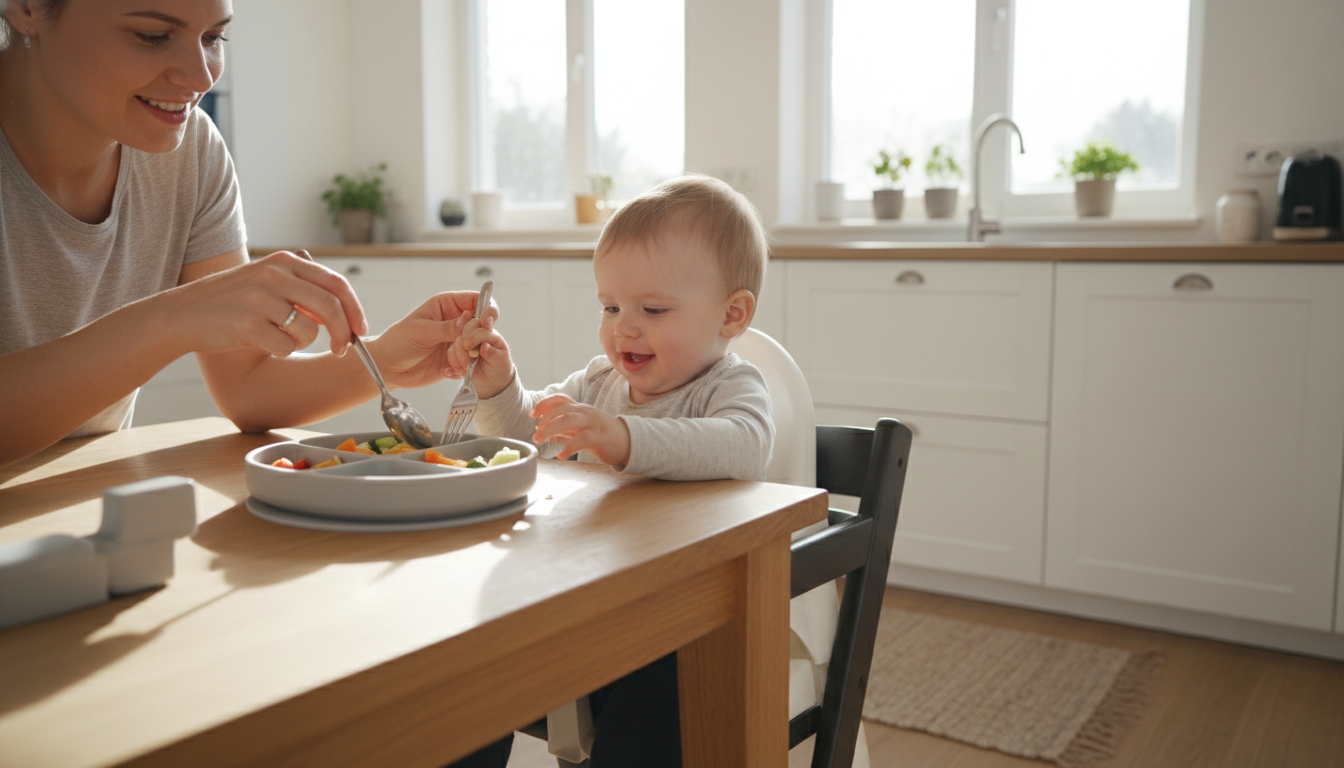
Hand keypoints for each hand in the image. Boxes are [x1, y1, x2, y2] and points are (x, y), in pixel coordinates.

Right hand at [169, 249, 366, 357]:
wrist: (182, 314)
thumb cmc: (231, 302)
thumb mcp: (266, 281)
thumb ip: (302, 287)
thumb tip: (344, 308)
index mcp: (284, 262)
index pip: (337, 284)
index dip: (355, 310)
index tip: (361, 330)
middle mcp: (274, 275)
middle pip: (331, 307)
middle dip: (343, 333)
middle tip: (341, 350)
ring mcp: (261, 298)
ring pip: (309, 331)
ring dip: (301, 342)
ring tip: (278, 337)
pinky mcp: (248, 324)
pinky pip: (286, 347)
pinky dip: (281, 351)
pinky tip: (261, 343)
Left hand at [366, 289, 500, 389]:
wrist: (388, 368)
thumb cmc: (398, 342)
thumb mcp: (421, 331)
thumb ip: (447, 327)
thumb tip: (470, 319)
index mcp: (447, 305)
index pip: (476, 299)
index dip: (487, 308)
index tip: (487, 322)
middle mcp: (456, 321)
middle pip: (483, 323)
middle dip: (479, 335)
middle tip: (466, 346)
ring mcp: (458, 340)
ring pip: (480, 344)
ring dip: (471, 354)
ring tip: (452, 361)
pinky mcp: (458, 358)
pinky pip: (472, 362)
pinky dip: (466, 367)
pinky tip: (448, 370)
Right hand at [446, 316, 513, 398]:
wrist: (491, 380)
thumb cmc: (499, 367)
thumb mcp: (500, 362)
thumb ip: (493, 353)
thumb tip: (484, 346)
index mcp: (490, 333)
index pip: (480, 327)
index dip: (473, 336)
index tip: (468, 347)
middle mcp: (478, 334)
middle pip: (467, 327)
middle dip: (464, 342)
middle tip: (467, 356)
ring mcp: (467, 341)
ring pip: (457, 342)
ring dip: (460, 357)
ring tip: (468, 368)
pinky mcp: (458, 350)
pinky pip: (451, 352)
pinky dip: (455, 363)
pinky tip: (463, 371)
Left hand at [532, 394, 630, 465]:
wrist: (628, 441)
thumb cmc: (603, 436)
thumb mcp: (582, 430)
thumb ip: (566, 430)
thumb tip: (550, 435)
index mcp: (580, 409)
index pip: (559, 399)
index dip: (544, 404)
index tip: (533, 415)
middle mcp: (584, 412)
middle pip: (560, 410)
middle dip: (544, 421)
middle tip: (536, 436)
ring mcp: (592, 423)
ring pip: (568, 420)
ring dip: (551, 430)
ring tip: (541, 441)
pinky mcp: (598, 436)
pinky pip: (580, 439)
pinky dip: (568, 447)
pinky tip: (561, 456)